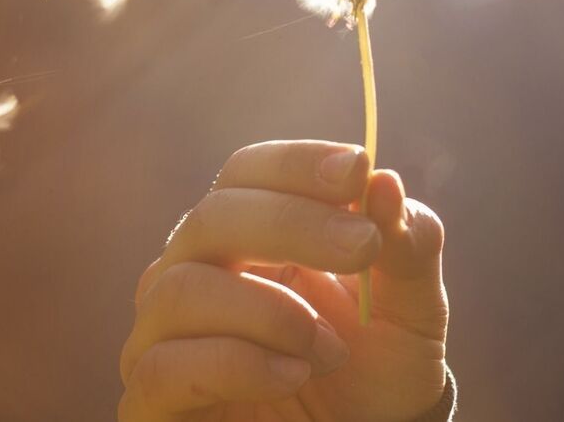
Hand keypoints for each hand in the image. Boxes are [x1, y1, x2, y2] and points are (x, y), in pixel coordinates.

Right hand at [119, 140, 448, 421]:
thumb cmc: (375, 371)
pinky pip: (164, 366)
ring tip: (329, 350)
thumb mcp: (412, 310)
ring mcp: (163, 335)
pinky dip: (236, 364)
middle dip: (291, 224)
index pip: (246, 173)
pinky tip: (289, 376)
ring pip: (180, 288)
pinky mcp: (151, 401)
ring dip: (270, 312)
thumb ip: (408, 247)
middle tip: (361, 248)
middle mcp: (193, 271)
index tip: (355, 171)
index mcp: (248, 235)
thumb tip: (385, 182)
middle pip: (211, 217)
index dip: (294, 165)